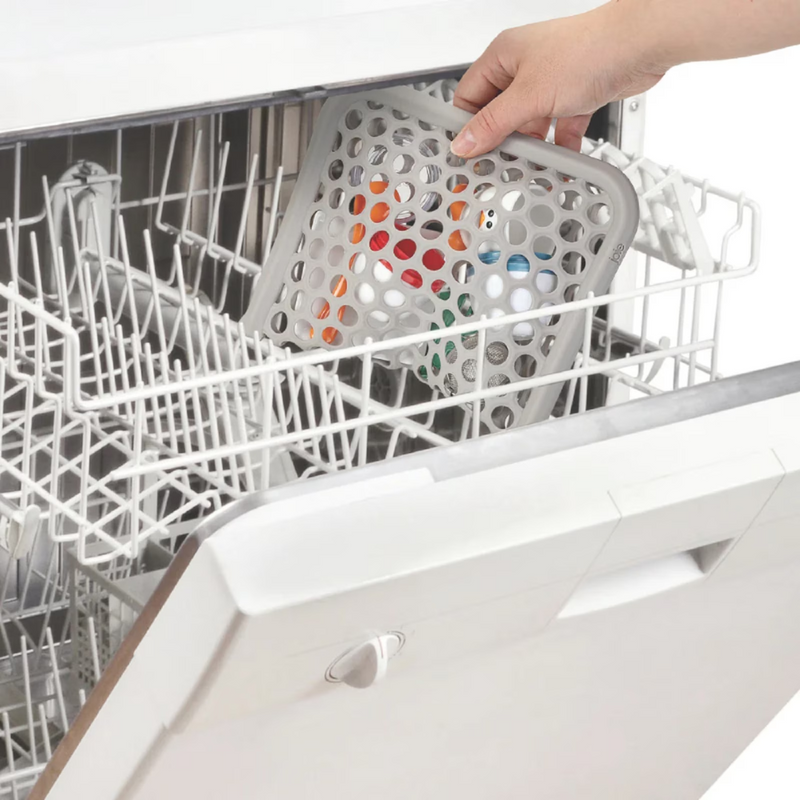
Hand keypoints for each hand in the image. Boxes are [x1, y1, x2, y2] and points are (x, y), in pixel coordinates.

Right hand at [451, 3, 667, 156]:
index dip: (466, 126)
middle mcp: (524, 66)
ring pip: (530, 122)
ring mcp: (551, 80)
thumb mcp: (528, 96)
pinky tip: (561, 160)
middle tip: (499, 164)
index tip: (467, 153)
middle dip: (501, 139)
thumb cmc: (587, 51)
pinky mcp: (575, 94)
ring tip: (531, 165)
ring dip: (532, 145)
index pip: (469, 96)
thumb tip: (463, 143)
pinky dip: (560, 144)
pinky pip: (559, 126)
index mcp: (503, 55)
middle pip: (500, 113)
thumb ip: (493, 124)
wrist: (640, 46)